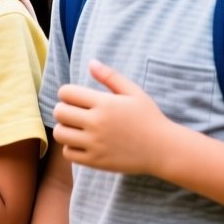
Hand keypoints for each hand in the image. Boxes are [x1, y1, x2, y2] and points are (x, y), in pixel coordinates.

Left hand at [53, 60, 174, 175]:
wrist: (164, 149)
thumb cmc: (149, 118)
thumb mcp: (134, 92)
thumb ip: (110, 76)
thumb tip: (91, 62)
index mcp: (105, 103)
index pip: (66, 93)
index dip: (67, 93)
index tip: (76, 98)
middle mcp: (97, 123)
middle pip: (59, 112)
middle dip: (63, 110)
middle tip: (75, 113)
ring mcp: (95, 143)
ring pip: (60, 133)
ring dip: (65, 129)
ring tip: (77, 128)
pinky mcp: (95, 161)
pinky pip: (68, 153)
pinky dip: (71, 147)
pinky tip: (82, 143)